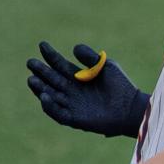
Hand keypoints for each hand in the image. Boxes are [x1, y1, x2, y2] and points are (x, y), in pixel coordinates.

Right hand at [27, 42, 149, 136]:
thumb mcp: (106, 67)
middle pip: (51, 79)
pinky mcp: (75, 119)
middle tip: (31, 62)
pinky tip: (45, 95)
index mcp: (78, 77)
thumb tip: (74, 48)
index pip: (59, 65)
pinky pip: (58, 113)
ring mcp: (72, 104)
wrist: (131, 108)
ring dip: (40, 88)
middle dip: (40, 71)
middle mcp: (72, 90)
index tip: (42, 44)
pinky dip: (50, 105)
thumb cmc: (121, 87)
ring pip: (50, 95)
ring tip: (32, 79)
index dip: (50, 55)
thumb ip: (91, 58)